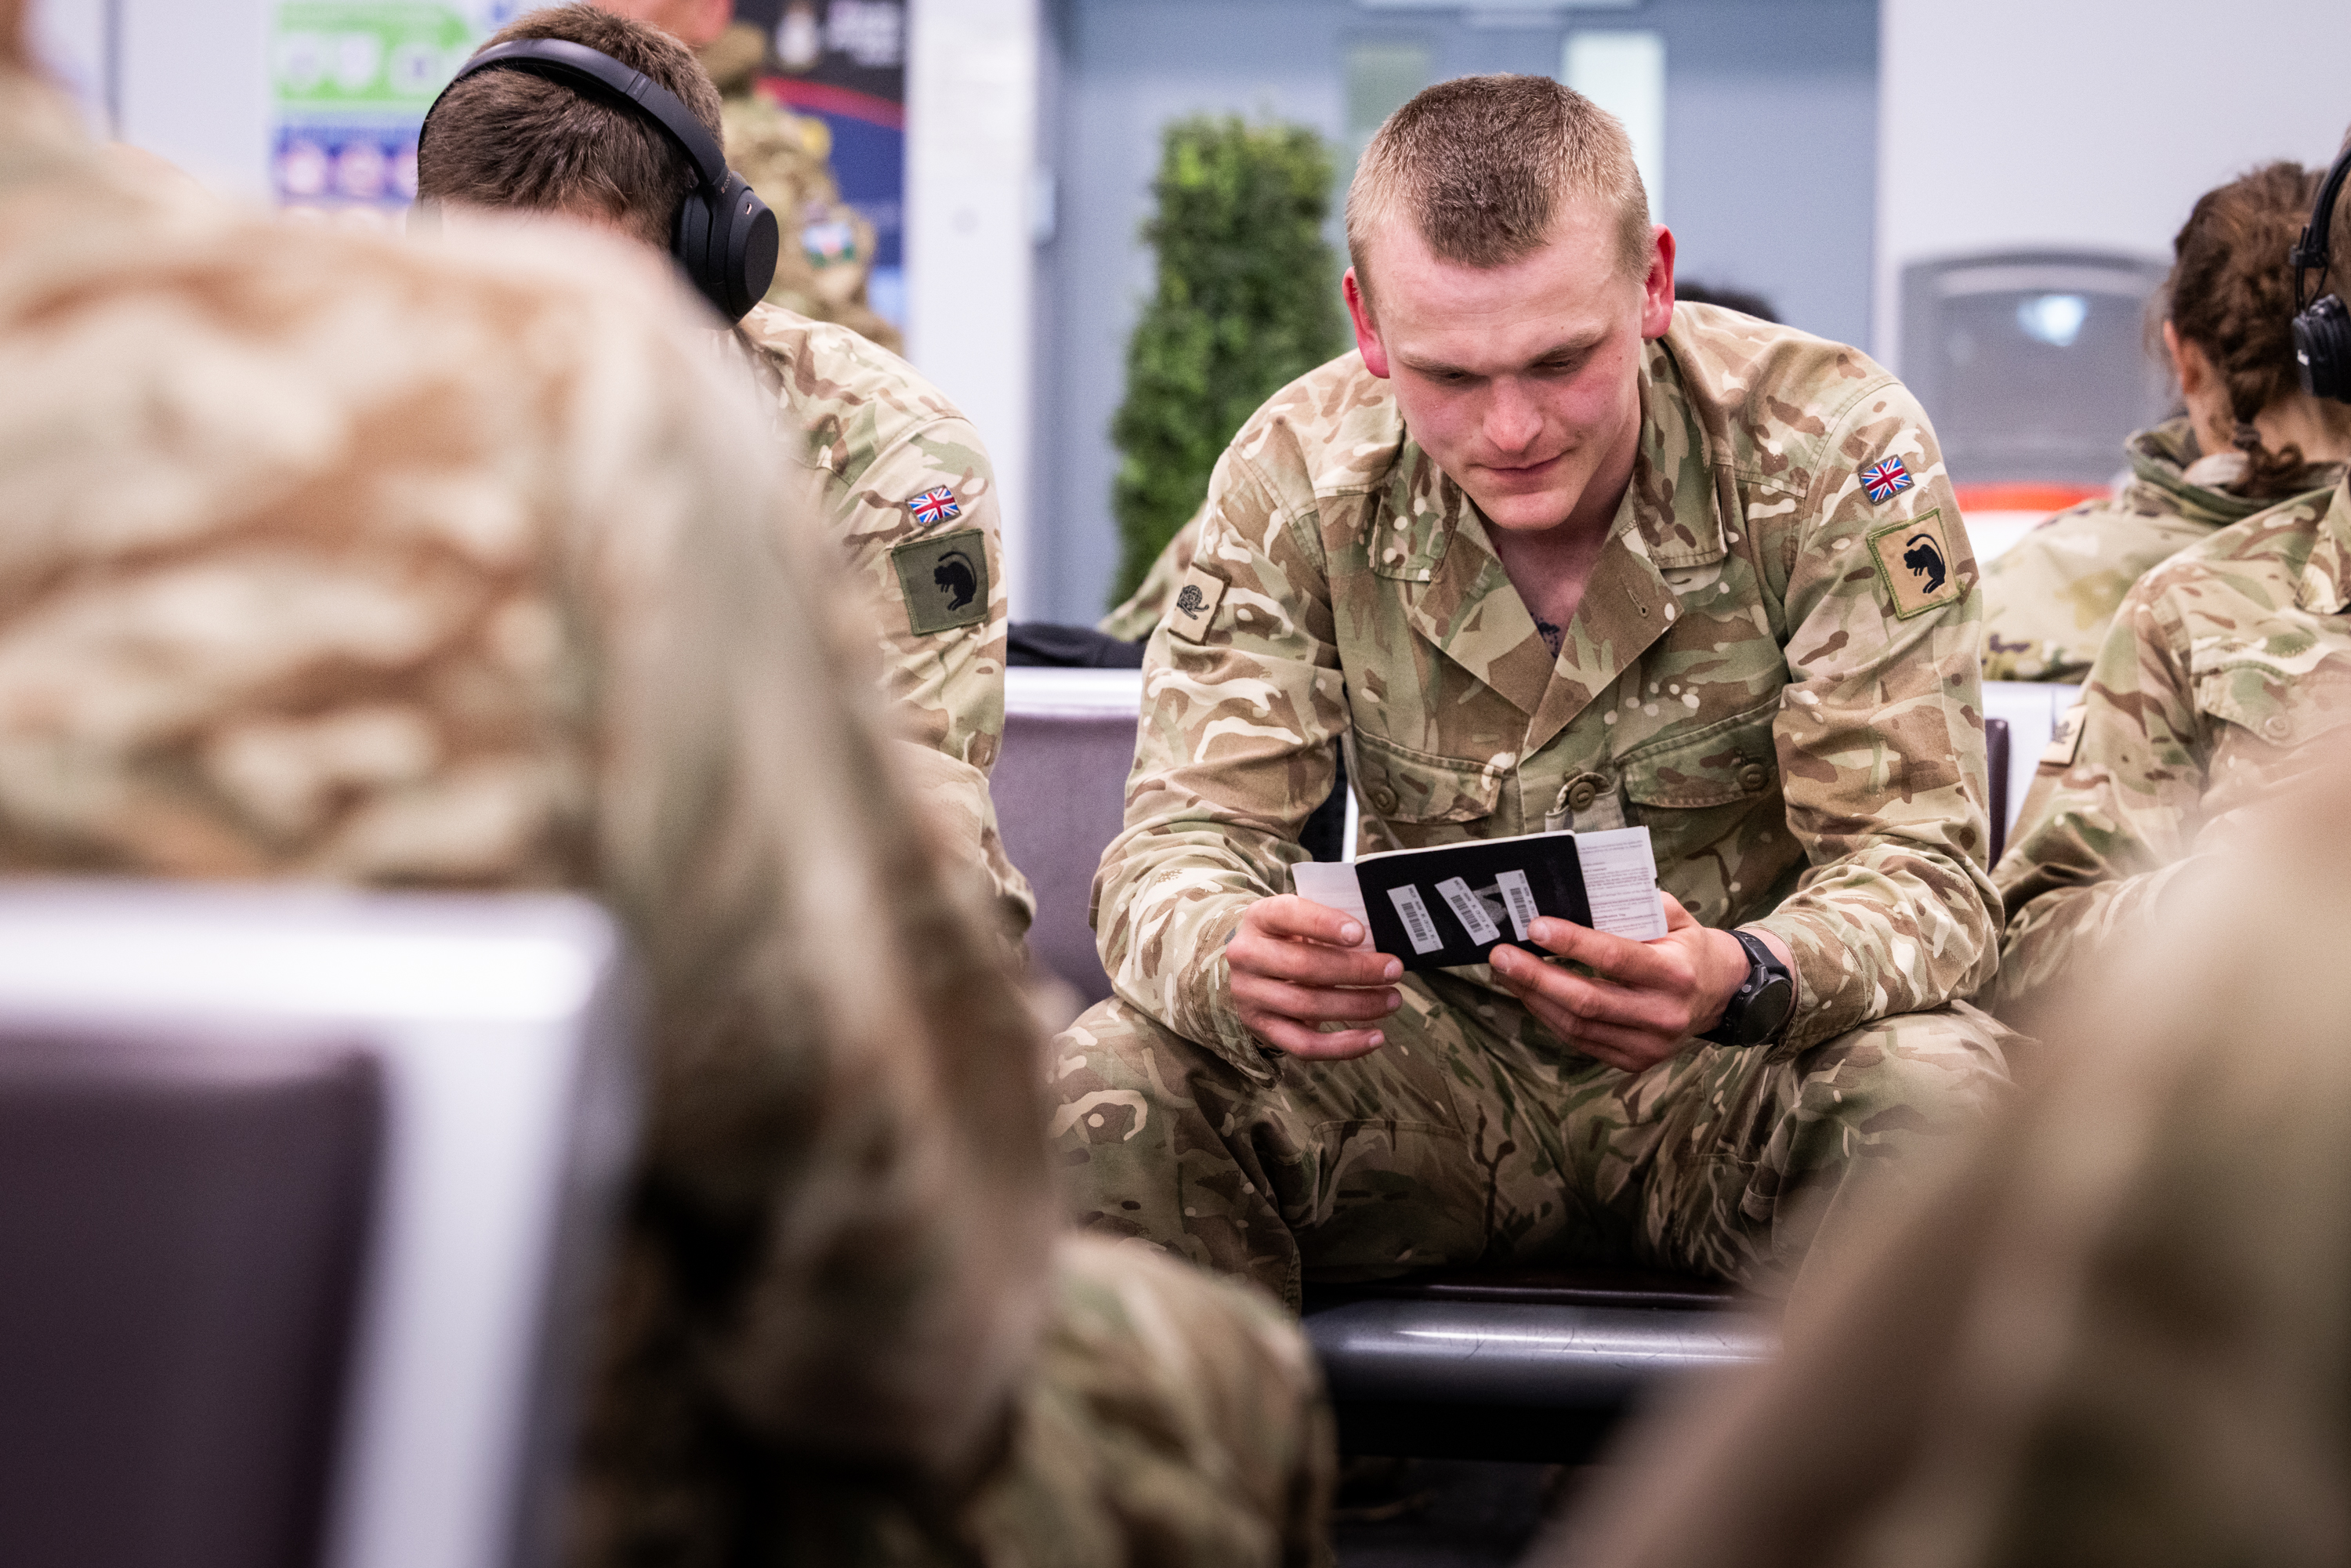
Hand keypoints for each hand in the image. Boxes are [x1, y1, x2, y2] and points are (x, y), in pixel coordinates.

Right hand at [1228, 895, 1404, 1059]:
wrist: (1249, 970)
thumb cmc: (1287, 940)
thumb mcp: (1298, 921)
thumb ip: (1329, 927)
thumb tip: (1381, 947)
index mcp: (1260, 919)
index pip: (1288, 915)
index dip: (1325, 924)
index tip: (1360, 934)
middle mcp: (1248, 956)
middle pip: (1305, 966)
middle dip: (1357, 970)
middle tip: (1394, 970)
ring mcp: (1251, 995)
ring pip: (1309, 1006)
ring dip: (1358, 1006)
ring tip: (1392, 1000)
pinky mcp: (1263, 1028)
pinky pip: (1305, 1045)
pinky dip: (1344, 1046)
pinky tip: (1374, 1037)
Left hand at [1487, 894, 1783, 1073]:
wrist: (1720, 994)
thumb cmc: (1687, 946)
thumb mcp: (1673, 916)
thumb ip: (1633, 904)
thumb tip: (1576, 895)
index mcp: (1675, 974)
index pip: (1615, 958)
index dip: (1571, 943)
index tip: (1534, 927)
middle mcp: (1663, 1014)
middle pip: (1587, 1000)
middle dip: (1536, 977)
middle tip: (1500, 955)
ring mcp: (1649, 1045)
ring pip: (1577, 1025)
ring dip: (1534, 998)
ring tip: (1506, 971)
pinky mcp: (1635, 1061)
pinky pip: (1581, 1040)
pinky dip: (1549, 1016)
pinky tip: (1530, 993)